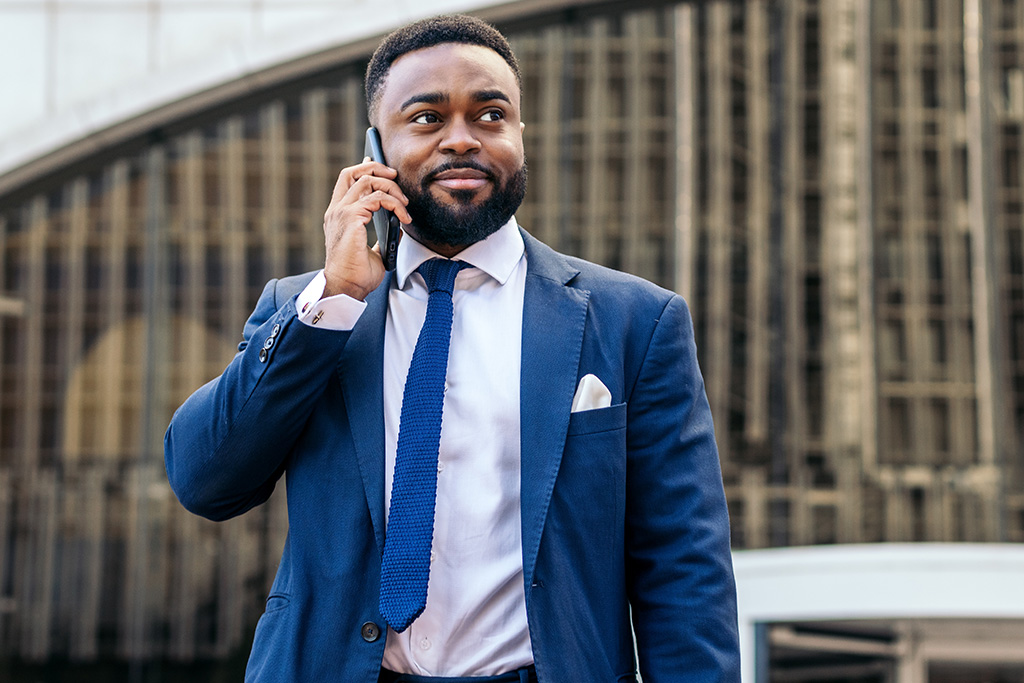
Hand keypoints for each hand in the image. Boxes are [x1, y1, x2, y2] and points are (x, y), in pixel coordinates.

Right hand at [321, 159, 411, 299]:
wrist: (347, 288)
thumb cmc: (356, 275)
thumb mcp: (372, 250)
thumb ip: (380, 235)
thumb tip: (396, 226)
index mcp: (338, 215)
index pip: (346, 181)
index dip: (363, 169)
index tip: (376, 163)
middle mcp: (336, 211)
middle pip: (353, 173)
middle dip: (376, 168)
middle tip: (395, 177)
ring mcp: (341, 213)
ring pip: (367, 181)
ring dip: (391, 189)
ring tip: (405, 205)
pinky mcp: (350, 218)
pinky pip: (377, 199)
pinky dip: (395, 204)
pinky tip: (403, 217)